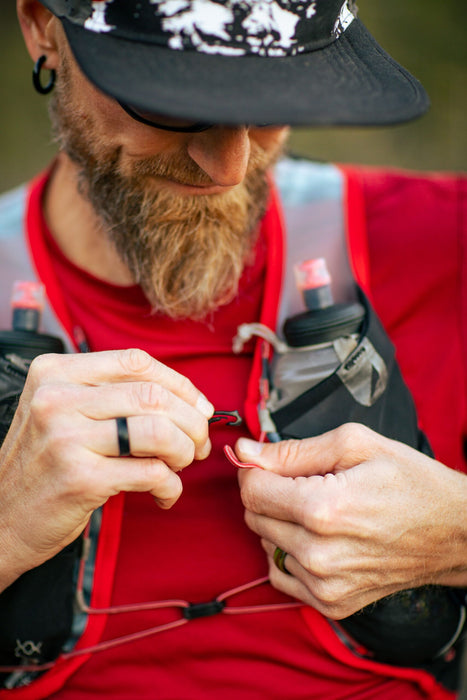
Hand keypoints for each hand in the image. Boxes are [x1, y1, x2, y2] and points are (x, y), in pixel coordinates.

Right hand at [0, 349, 212, 589]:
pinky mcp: (80, 479)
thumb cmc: (46, 463)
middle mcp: (57, 399)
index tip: (200, 408)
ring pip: (158, 431)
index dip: (180, 385)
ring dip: (185, 451)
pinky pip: (152, 472)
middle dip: (192, 422)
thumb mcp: (63, 411)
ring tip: (181, 465)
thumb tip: (189, 399)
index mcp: (55, 372)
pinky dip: (171, 486)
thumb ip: (113, 394)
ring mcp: (66, 438)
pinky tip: (164, 493)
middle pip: (154, 396)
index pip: (137, 362)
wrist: (2, 519)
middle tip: (199, 444)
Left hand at [235, 423, 466, 618]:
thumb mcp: (354, 444)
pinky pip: (281, 573)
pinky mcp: (332, 603)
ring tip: (323, 511)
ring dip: (282, 523)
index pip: (252, 490)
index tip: (274, 464)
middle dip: (271, 494)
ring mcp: (325, 584)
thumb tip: (245, 453)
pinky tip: (319, 537)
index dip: (258, 471)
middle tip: (309, 484)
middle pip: (254, 517)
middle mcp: (319, 553)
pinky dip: (290, 552)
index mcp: (323, 509)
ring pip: (266, 543)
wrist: (453, 532)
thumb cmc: (408, 481)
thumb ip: (292, 450)